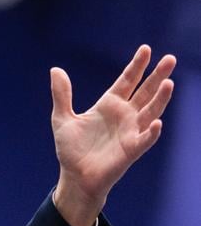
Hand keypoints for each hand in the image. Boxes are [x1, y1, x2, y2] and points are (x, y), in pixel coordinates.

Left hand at [50, 45, 175, 225]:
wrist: (75, 176)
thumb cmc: (71, 149)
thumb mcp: (62, 118)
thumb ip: (62, 94)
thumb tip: (55, 70)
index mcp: (109, 105)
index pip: (127, 81)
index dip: (136, 66)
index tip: (146, 49)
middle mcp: (124, 116)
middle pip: (145, 92)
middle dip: (157, 76)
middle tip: (170, 59)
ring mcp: (130, 132)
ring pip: (150, 112)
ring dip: (160, 99)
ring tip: (169, 83)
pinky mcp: (131, 150)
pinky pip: (145, 139)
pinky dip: (152, 131)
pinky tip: (158, 122)